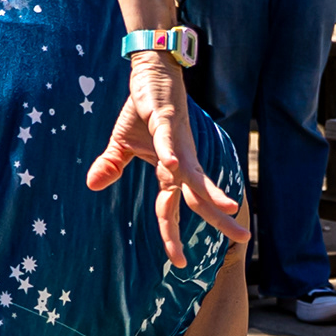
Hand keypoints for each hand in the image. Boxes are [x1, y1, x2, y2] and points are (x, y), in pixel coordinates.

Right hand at [87, 49, 249, 249]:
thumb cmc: (143, 109)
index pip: (174, 208)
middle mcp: (180, 159)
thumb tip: (92, 185)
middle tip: (243, 239)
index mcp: (171, 169)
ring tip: (228, 209)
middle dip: (220, 219)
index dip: (175, 235)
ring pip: (192, 172)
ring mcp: (175, 140)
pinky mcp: (164, 118)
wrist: (150, 72)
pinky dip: (170, 153)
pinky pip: (166, 140)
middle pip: (199, 196)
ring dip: (210, 191)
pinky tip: (173, 166)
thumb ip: (113, 166)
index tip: (180, 263)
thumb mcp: (122, 144)